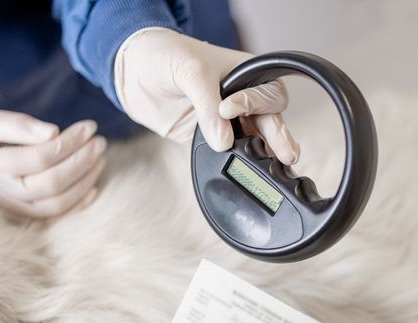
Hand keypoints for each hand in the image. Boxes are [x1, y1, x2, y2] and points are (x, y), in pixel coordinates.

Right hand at [0, 109, 105, 217]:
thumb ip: (15, 125)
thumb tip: (53, 132)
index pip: (40, 157)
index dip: (69, 142)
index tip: (89, 126)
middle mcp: (2, 193)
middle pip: (52, 183)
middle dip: (82, 162)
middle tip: (100, 142)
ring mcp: (13, 209)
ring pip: (57, 203)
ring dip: (84, 182)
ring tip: (100, 159)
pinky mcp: (21, 217)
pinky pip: (54, 217)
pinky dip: (77, 205)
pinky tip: (93, 188)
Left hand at [114, 28, 298, 164]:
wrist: (132, 71)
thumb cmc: (165, 56)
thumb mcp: (190, 71)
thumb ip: (207, 106)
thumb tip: (224, 142)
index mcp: (245, 76)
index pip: (268, 94)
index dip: (254, 103)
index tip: (227, 109)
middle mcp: (241, 101)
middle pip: (271, 122)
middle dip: (279, 138)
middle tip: (286, 155)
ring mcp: (227, 123)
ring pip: (256, 142)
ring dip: (265, 155)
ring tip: (277, 166)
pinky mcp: (208, 142)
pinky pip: (228, 156)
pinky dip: (235, 165)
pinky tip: (243, 172)